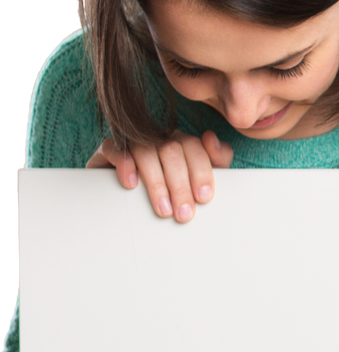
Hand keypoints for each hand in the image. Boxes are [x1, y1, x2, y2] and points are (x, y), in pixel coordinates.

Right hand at [87, 130, 232, 221]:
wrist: (124, 191)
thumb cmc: (169, 185)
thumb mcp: (197, 177)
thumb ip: (215, 159)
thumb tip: (212, 139)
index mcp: (182, 142)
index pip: (195, 147)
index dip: (201, 172)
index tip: (203, 197)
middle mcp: (159, 138)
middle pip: (172, 152)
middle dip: (181, 186)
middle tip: (184, 213)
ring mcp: (133, 141)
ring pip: (146, 152)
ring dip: (156, 183)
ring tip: (163, 209)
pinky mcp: (110, 149)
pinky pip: (115, 149)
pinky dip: (125, 166)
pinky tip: (131, 184)